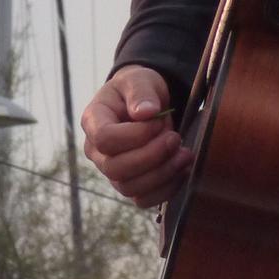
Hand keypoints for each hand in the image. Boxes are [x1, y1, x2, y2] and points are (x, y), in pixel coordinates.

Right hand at [81, 64, 190, 207]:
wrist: (145, 103)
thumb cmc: (138, 89)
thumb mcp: (139, 79)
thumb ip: (141, 91)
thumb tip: (146, 112)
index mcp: (93, 122)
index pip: (105, 139)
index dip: (135, 135)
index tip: (158, 121)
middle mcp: (97, 151)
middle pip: (116, 169)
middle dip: (152, 156)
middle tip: (175, 138)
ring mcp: (112, 171)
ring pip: (130, 188)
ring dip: (163, 174)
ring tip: (185, 154)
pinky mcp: (130, 183)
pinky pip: (144, 200)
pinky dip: (166, 189)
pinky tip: (182, 169)